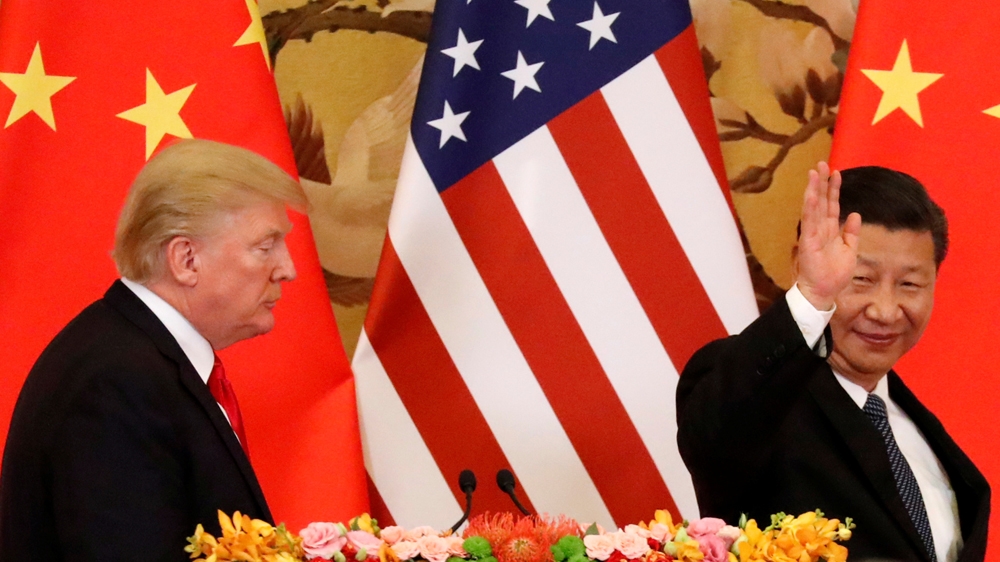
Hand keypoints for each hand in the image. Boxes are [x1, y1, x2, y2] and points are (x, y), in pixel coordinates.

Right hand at [795, 162, 861, 309]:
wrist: (824, 292)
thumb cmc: (835, 274)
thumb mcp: (850, 251)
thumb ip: (851, 233)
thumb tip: (855, 214)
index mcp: (831, 230)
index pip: (832, 205)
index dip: (834, 189)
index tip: (835, 172)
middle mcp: (820, 229)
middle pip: (822, 201)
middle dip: (822, 182)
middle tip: (821, 163)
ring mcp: (813, 234)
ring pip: (814, 207)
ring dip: (814, 189)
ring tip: (814, 172)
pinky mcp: (808, 241)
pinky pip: (809, 221)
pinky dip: (810, 207)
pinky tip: (811, 194)